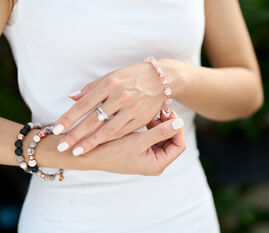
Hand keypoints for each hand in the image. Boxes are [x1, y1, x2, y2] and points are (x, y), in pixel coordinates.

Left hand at [53, 60, 173, 155]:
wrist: (162, 78)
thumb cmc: (134, 75)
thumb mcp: (112, 76)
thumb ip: (91, 88)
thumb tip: (72, 98)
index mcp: (109, 84)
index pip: (84, 104)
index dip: (69, 118)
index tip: (57, 129)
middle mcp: (119, 97)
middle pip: (93, 120)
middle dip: (75, 135)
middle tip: (62, 146)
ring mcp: (131, 109)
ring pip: (107, 130)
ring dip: (91, 142)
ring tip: (77, 151)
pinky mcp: (141, 118)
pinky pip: (122, 132)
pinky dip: (108, 140)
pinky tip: (98, 145)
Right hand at [84, 112, 185, 175]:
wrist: (87, 154)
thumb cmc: (112, 150)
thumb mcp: (138, 141)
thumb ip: (161, 132)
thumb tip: (180, 123)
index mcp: (158, 164)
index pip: (179, 145)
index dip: (176, 129)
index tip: (169, 114)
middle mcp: (155, 162)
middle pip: (172, 140)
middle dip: (168, 125)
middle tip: (161, 111)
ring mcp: (148, 156)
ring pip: (162, 136)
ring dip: (159, 124)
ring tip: (152, 114)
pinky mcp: (141, 149)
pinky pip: (152, 136)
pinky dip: (151, 126)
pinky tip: (144, 118)